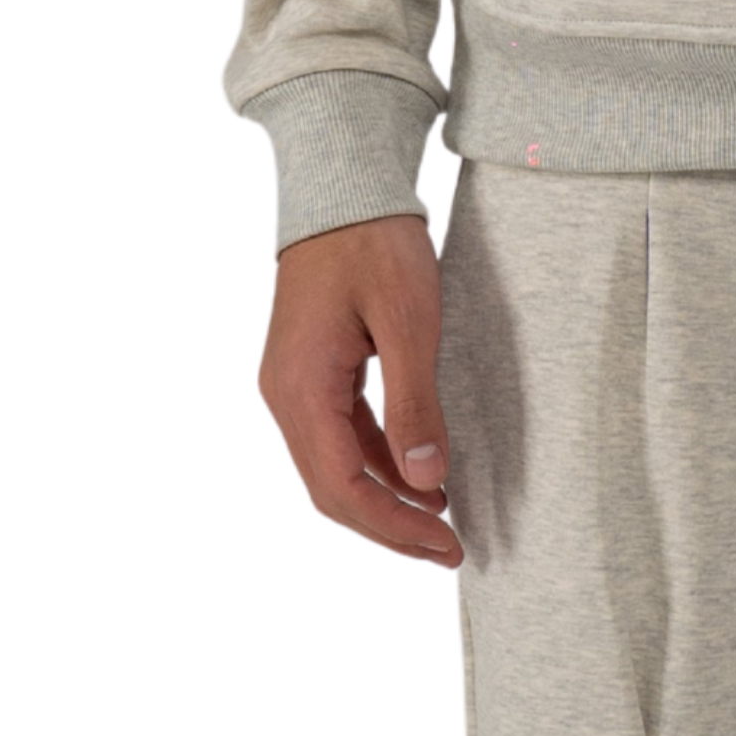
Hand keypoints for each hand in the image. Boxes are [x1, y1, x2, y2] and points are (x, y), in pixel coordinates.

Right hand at [259, 210, 460, 564]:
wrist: (342, 187)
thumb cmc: (374, 244)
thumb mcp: (408, 323)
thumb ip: (415, 404)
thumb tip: (428, 480)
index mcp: (301, 388)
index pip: (342, 487)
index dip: (393, 526)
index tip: (446, 544)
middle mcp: (285, 395)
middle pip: (331, 490)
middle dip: (389, 526)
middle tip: (450, 549)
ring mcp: (293, 385)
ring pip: (333, 468)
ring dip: (385, 500)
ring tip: (441, 522)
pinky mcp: (311, 373)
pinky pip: (339, 437)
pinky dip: (378, 464)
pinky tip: (420, 475)